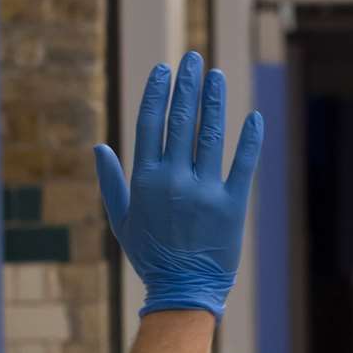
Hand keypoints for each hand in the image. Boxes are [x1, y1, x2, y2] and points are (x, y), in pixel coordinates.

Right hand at [94, 54, 262, 317]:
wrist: (183, 292)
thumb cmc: (150, 256)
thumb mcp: (121, 220)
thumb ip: (112, 182)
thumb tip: (99, 146)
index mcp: (146, 181)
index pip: (150, 124)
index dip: (156, 93)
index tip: (163, 70)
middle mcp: (174, 181)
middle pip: (181, 121)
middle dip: (187, 86)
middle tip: (194, 60)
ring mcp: (204, 192)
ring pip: (211, 135)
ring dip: (215, 101)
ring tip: (217, 76)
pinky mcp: (232, 205)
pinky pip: (243, 165)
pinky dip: (250, 139)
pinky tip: (253, 116)